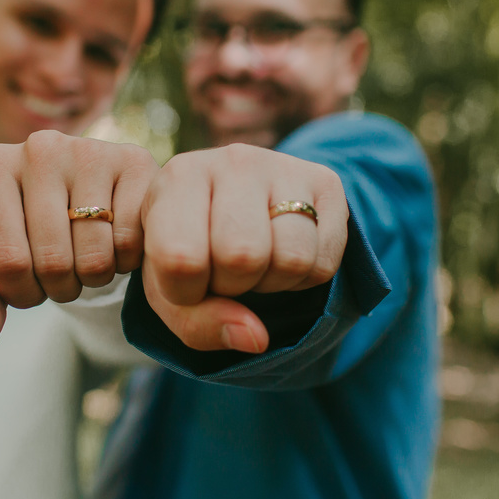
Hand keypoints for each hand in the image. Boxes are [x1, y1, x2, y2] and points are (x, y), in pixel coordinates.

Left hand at [0, 130, 157, 347]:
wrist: (87, 194)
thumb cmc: (35, 232)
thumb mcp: (5, 263)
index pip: (6, 263)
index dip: (23, 292)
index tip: (31, 280)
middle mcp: (39, 148)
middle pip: (52, 262)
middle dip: (60, 287)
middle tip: (65, 271)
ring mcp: (89, 150)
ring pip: (95, 257)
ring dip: (94, 278)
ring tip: (90, 255)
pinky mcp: (136, 160)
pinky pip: (130, 242)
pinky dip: (127, 259)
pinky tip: (117, 240)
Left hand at [137, 144, 347, 353]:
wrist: (241, 211)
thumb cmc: (192, 254)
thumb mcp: (173, 293)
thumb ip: (198, 325)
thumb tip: (256, 338)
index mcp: (176, 179)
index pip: (181, 259)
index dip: (187, 293)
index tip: (188, 282)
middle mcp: (229, 160)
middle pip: (242, 256)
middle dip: (234, 286)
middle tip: (226, 272)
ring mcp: (282, 165)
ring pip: (292, 259)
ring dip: (274, 283)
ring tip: (257, 263)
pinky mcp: (326, 181)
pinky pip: (324, 261)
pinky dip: (306, 278)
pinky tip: (283, 253)